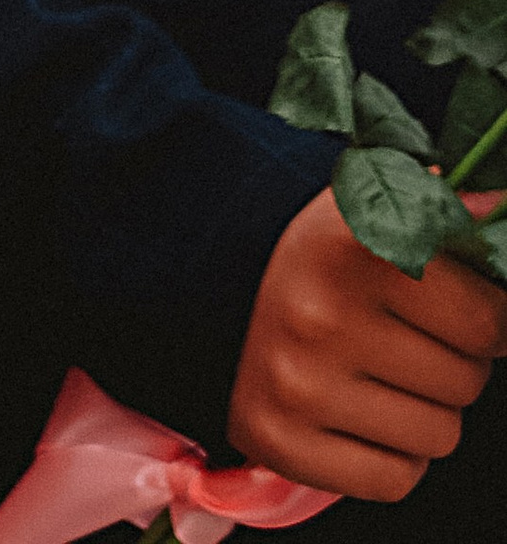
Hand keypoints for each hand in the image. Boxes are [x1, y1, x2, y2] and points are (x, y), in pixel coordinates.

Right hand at [227, 183, 504, 500]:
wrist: (212, 284)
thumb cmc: (322, 252)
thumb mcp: (378, 210)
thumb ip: (449, 215)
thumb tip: (502, 211)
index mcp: (354, 242)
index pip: (488, 318)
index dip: (487, 317)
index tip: (461, 307)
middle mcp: (322, 313)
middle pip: (468, 381)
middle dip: (453, 363)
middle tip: (406, 336)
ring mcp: (298, 384)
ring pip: (440, 436)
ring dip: (424, 410)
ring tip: (379, 371)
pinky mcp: (281, 441)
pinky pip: (396, 479)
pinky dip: (392, 456)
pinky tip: (358, 412)